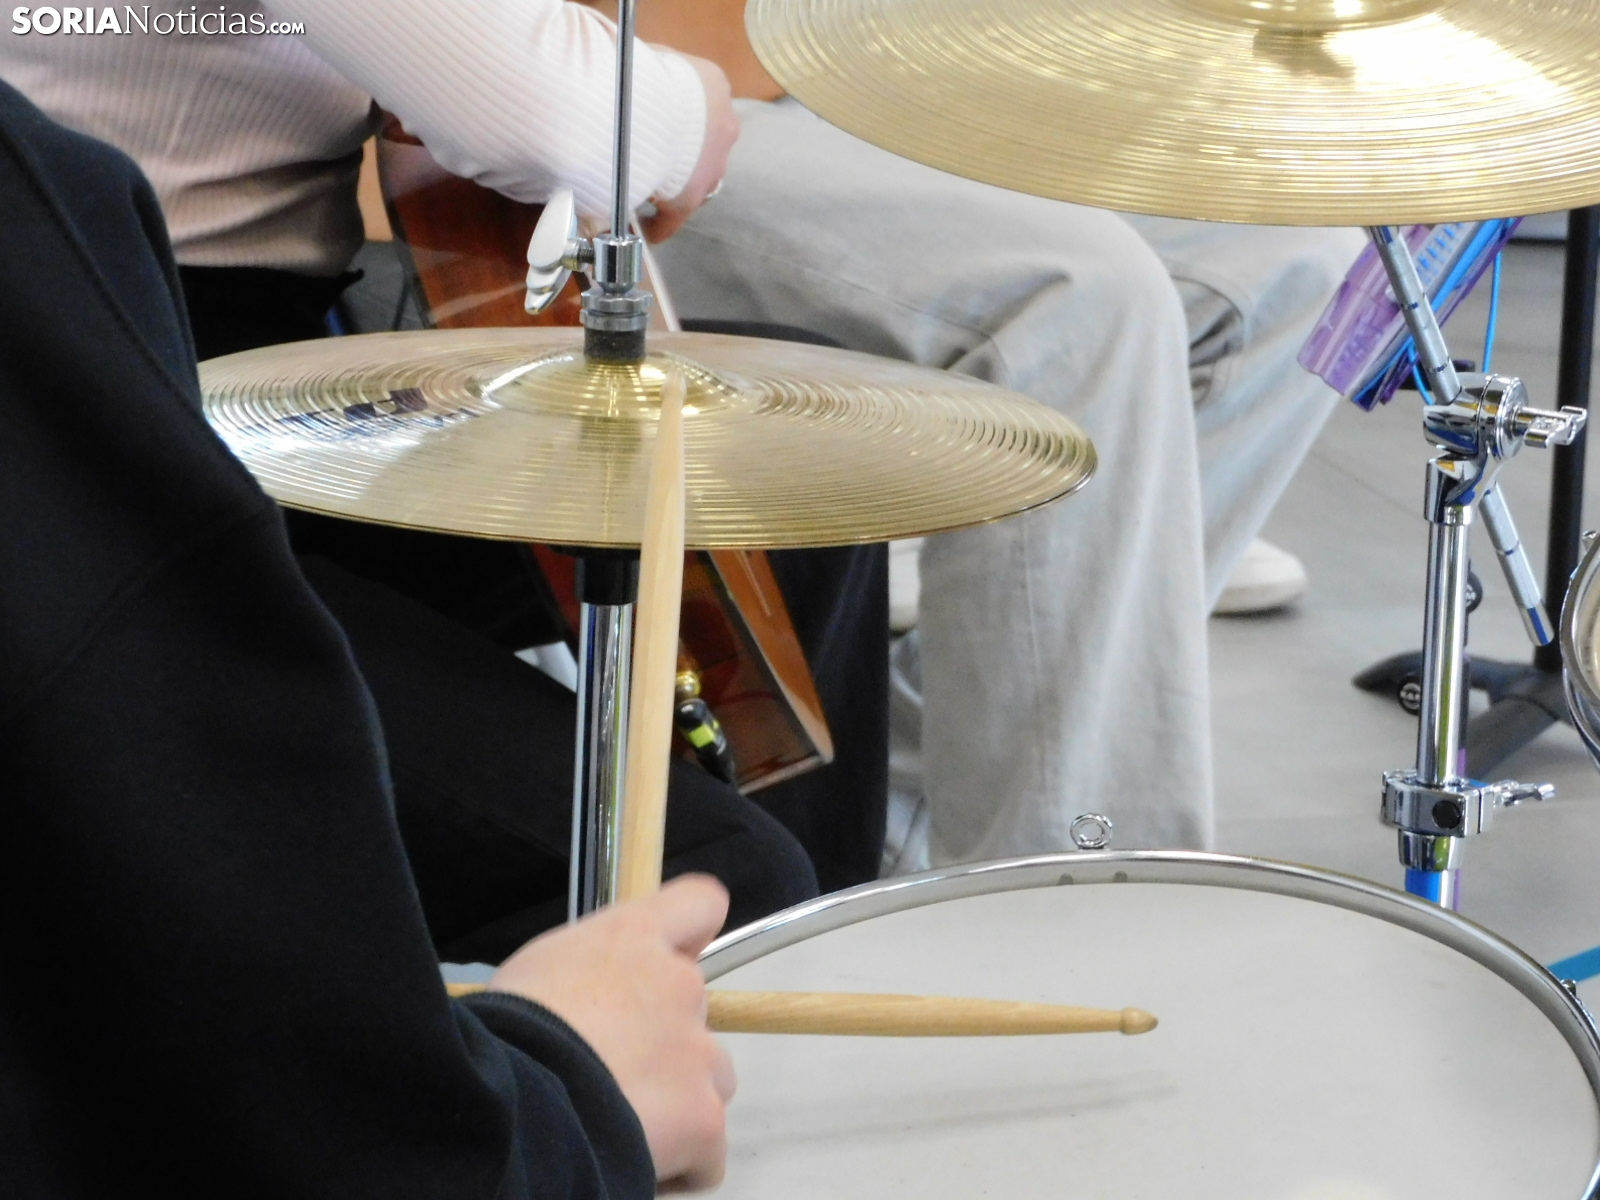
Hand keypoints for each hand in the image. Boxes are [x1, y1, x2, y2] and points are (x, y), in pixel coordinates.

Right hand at [489, 876, 736, 1190]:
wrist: (515, 1104)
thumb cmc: (507, 1033)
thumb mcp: (536, 974)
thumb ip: (586, 976)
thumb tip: (589, 1009)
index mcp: (632, 938)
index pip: (698, 904)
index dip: (691, 934)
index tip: (672, 960)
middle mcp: (679, 984)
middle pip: (697, 1012)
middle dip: (665, 1044)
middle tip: (610, 1075)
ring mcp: (699, 1052)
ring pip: (709, 1081)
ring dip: (678, 1104)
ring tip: (620, 1124)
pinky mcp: (705, 1119)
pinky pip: (706, 1152)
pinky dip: (680, 1166)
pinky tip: (634, 1161)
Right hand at [641, 53, 739, 242]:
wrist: (645, 106)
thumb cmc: (642, 72)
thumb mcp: (653, 57)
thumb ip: (651, 67)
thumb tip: (631, 71)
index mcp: (714, 86)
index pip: (702, 103)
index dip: (681, 115)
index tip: (662, 121)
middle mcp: (723, 126)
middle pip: (705, 144)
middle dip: (685, 151)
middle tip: (656, 153)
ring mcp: (711, 165)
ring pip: (698, 178)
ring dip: (678, 182)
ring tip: (649, 186)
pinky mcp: (690, 197)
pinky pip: (675, 217)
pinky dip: (661, 222)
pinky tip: (648, 230)